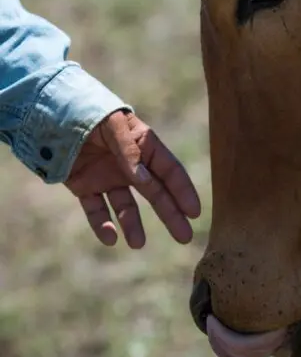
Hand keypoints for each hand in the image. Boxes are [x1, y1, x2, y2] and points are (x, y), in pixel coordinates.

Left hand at [65, 110, 200, 247]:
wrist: (52, 113)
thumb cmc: (90, 112)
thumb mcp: (113, 125)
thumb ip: (129, 151)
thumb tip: (144, 180)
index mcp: (145, 146)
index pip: (170, 172)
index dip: (183, 191)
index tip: (194, 212)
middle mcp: (131, 166)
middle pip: (155, 193)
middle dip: (170, 214)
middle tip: (184, 237)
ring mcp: (109, 178)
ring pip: (127, 206)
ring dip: (134, 225)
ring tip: (137, 243)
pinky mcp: (86, 187)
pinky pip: (96, 209)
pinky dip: (102, 224)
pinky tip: (109, 237)